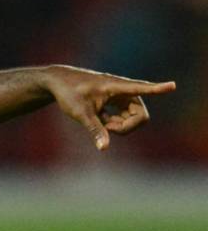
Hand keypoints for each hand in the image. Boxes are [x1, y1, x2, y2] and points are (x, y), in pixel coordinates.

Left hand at [42, 65, 175, 150]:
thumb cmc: (68, 93)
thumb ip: (95, 130)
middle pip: (140, 115)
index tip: (172, 85)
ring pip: (133, 117)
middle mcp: (122, 90)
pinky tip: (101, 119)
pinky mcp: (116, 101)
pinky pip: (125, 117)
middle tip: (107, 128)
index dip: (157, 89)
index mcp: (115, 87)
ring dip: (120, 125)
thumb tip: (104, 148)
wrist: (57, 82)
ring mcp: (120, 96)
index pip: (140, 88)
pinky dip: (114, 123)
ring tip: (102, 122)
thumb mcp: (80, 113)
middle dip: (127, 126)